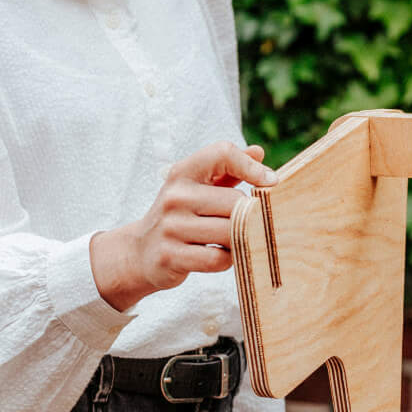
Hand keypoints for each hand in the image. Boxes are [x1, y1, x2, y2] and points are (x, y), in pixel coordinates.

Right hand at [89, 141, 276, 310]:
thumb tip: (259, 151)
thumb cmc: (180, 215)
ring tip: (231, 240)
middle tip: (247, 224)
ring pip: (230, 232)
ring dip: (240, 239)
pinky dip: (228, 259)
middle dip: (248, 216)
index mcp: (182, 173)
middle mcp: (174, 196)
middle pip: (235, 202)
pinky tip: (219, 255)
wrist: (140, 251)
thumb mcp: (197, 187)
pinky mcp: (171, 256)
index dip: (252, 166)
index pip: (222, 153)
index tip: (271, 182)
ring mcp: (171, 227)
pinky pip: (219, 259)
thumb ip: (228, 170)